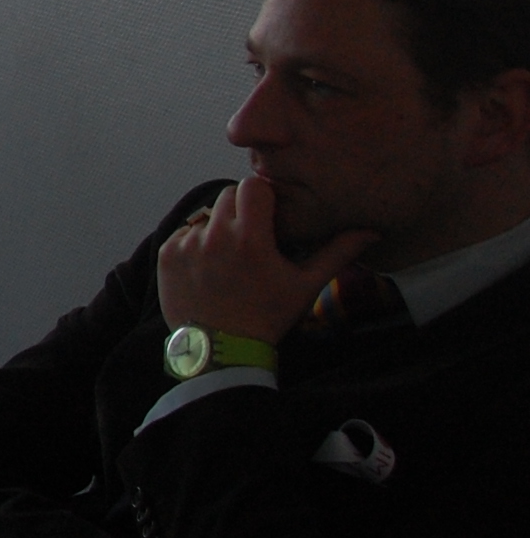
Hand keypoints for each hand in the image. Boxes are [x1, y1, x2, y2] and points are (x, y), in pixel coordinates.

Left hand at [156, 176, 374, 342]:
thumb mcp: (305, 285)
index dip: (264, 198)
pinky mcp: (166, 254)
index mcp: (250, 238)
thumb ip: (337, 252)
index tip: (270, 216)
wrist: (221, 351)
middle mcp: (214, 235)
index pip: (254, 186)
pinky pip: (183, 234)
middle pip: (228, 197)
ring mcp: (186, 244)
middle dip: (243, 211)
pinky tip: (210, 268)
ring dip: (219, 228)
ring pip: (206, 215)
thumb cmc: (268, 316)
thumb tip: (372, 230)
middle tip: (253, 237)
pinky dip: (196, 244)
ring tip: (231, 258)